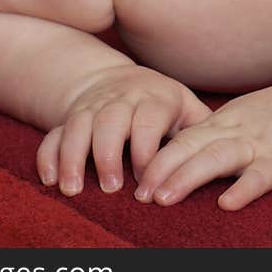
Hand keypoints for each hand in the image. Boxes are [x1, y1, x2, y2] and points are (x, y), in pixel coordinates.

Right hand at [36, 64, 210, 195]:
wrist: (118, 82)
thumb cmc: (161, 105)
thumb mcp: (185, 107)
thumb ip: (201, 128)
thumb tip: (223, 153)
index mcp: (154, 97)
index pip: (149, 119)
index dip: (147, 150)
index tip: (147, 182)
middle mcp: (120, 100)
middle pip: (110, 120)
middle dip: (108, 154)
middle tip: (111, 188)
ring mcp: (92, 107)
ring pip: (78, 126)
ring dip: (74, 156)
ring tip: (73, 190)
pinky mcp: (70, 118)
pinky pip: (53, 133)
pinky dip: (48, 155)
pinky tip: (50, 180)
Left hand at [133, 80, 271, 209]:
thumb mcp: (239, 119)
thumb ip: (211, 136)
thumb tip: (176, 156)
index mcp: (222, 124)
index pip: (182, 139)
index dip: (157, 158)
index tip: (135, 179)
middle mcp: (234, 132)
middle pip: (191, 148)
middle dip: (162, 170)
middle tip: (139, 194)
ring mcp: (257, 145)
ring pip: (217, 159)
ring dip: (188, 177)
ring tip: (164, 197)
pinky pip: (260, 175)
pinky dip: (244, 188)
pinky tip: (228, 203)